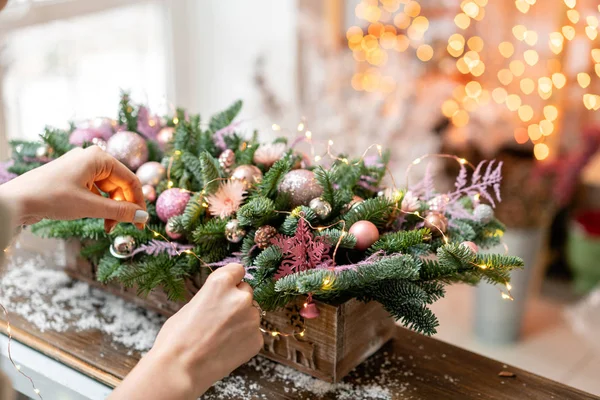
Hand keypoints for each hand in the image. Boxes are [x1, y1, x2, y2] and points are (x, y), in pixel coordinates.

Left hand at [0, 146, 146, 231]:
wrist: (15, 200)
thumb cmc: (52, 198)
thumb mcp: (90, 206)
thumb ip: (119, 211)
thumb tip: (143, 217)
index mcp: (99, 158)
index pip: (130, 180)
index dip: (138, 203)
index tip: (142, 223)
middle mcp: (92, 159)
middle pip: (119, 185)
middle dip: (122, 207)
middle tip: (121, 227)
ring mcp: (81, 168)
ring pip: (107, 190)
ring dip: (110, 209)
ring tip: (106, 226)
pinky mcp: (73, 178)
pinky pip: (95, 191)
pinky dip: (99, 206)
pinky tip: (97, 218)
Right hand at [109, 264, 262, 399]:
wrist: (180, 369)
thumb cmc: (177, 337)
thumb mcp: (192, 304)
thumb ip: (213, 296)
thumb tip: (222, 298)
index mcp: (221, 283)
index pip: (237, 270)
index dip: (231, 279)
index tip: (229, 285)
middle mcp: (241, 297)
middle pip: (246, 291)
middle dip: (236, 300)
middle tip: (220, 317)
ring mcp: (251, 319)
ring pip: (250, 313)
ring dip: (241, 320)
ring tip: (220, 336)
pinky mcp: (257, 340)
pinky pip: (253, 333)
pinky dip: (243, 339)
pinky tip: (226, 348)